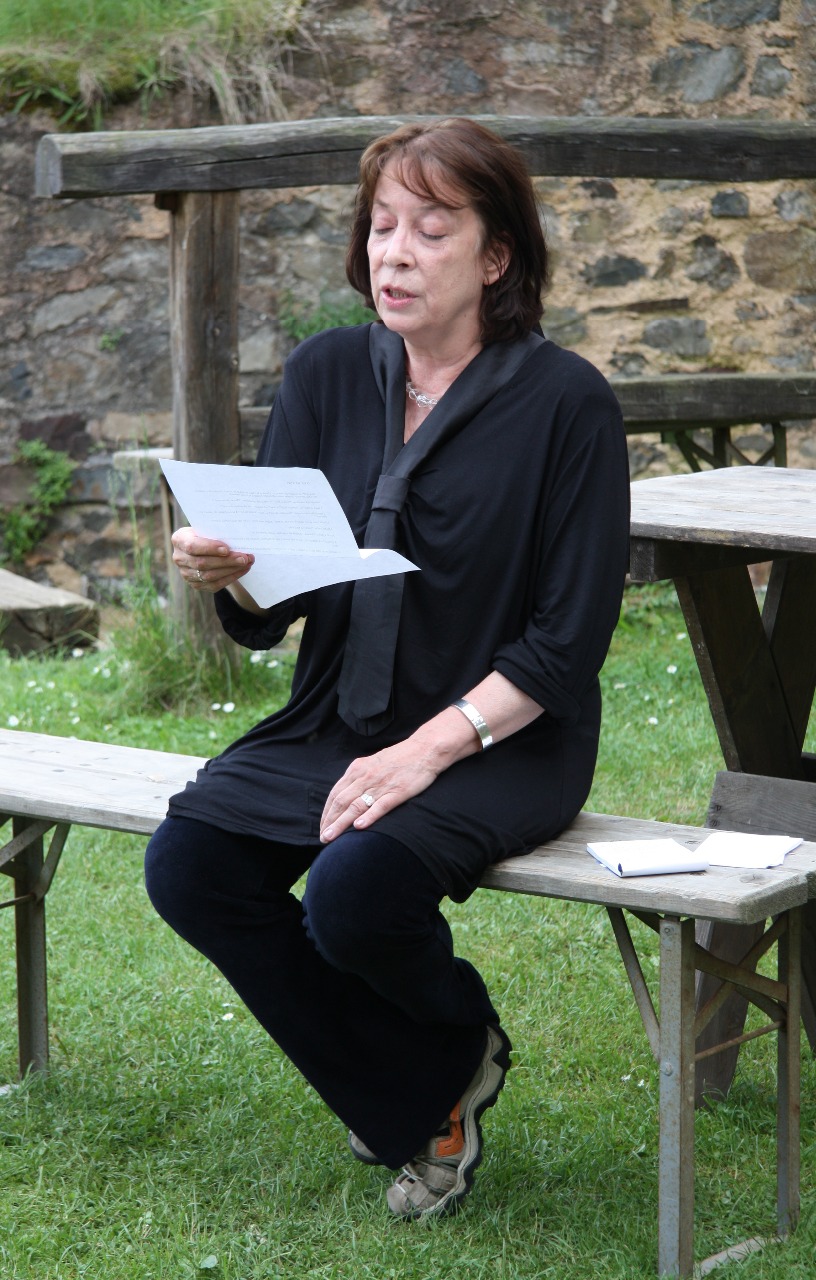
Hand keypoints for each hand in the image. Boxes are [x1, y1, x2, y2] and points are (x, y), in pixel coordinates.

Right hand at [171, 527, 253, 592]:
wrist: (202, 547)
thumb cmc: (206, 534)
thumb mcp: (206, 528)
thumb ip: (216, 533)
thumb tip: (237, 539)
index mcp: (179, 539)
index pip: (192, 546)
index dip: (209, 548)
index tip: (227, 549)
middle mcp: (179, 557)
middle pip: (202, 563)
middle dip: (226, 561)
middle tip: (244, 558)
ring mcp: (185, 573)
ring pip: (209, 576)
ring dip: (231, 570)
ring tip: (246, 563)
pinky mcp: (195, 584)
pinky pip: (214, 585)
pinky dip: (230, 578)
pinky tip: (242, 570)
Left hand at [320, 738, 442, 842]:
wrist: (425, 748)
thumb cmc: (400, 757)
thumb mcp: (373, 762)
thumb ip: (359, 777)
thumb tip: (346, 794)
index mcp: (358, 769)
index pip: (335, 794)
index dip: (327, 812)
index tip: (323, 827)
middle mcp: (365, 777)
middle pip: (341, 802)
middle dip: (329, 822)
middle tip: (323, 838)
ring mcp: (381, 784)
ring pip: (355, 806)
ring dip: (340, 823)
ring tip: (331, 838)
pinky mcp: (398, 791)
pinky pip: (380, 806)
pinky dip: (368, 816)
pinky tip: (359, 827)